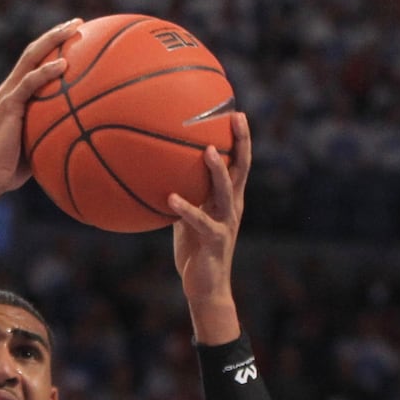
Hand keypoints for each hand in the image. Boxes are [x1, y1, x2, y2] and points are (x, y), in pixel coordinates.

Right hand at [0, 18, 80, 195]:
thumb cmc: (13, 168)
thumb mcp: (38, 143)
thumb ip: (54, 130)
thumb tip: (83, 132)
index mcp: (16, 94)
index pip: (34, 61)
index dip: (53, 45)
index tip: (75, 35)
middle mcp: (10, 88)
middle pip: (34, 51)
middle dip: (56, 34)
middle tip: (79, 22)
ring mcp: (7, 95)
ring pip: (31, 58)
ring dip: (53, 41)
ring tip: (75, 29)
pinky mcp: (8, 105)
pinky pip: (29, 83)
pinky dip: (46, 72)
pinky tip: (64, 65)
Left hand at [168, 112, 249, 307]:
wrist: (205, 287)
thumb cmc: (194, 250)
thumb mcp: (187, 218)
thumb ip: (182, 195)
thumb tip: (158, 175)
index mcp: (228, 199)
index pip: (239, 163)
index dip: (240, 138)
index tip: (235, 112)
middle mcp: (232, 206)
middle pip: (242, 168)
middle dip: (241, 142)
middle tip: (236, 117)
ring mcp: (226, 222)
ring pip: (226, 190)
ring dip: (217, 170)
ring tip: (207, 151)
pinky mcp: (214, 239)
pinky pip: (199, 221)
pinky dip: (186, 209)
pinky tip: (170, 198)